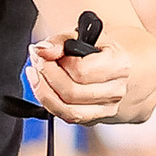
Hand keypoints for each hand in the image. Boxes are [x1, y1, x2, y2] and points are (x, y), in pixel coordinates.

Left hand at [28, 40, 143, 125]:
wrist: (110, 68)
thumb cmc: (95, 51)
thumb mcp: (79, 36)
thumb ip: (59, 41)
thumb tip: (42, 50)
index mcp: (118, 65)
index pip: (81, 71)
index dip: (57, 63)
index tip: (44, 53)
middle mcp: (116, 90)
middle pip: (72, 92)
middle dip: (47, 76)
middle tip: (37, 62)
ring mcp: (106, 108)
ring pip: (67, 109)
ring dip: (44, 92)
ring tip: (36, 75)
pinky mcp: (93, 119)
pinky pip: (66, 117)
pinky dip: (49, 103)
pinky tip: (43, 88)